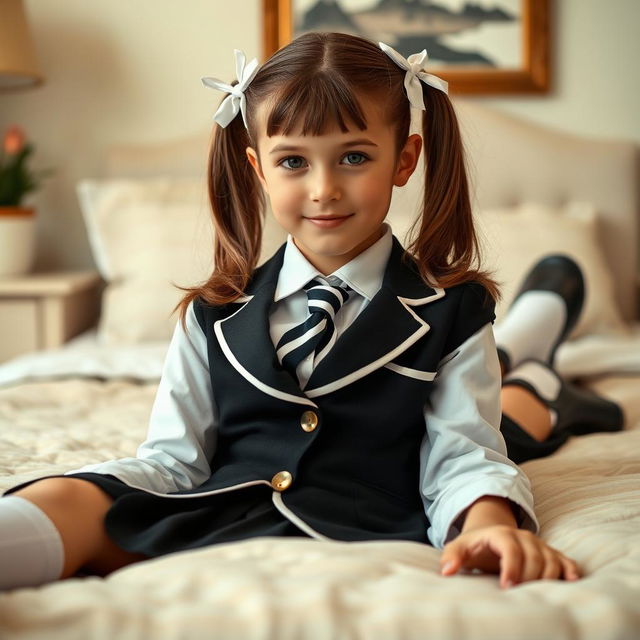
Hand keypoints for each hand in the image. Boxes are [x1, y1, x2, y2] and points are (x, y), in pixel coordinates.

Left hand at [439, 525, 581, 588]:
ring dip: (547, 578)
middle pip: (534, 556)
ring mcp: (539, 543)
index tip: (507, 587)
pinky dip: (570, 570)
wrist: (490, 535)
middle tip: (520, 595)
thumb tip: (447, 571)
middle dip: (529, 577)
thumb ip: (451, 556)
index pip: (510, 549)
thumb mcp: (459, 547)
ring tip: (537, 594)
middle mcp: (523, 536)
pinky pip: (565, 560)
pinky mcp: (550, 553)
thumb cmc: (475, 546)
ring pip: (551, 560)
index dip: (511, 568)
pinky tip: (572, 582)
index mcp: (501, 534)